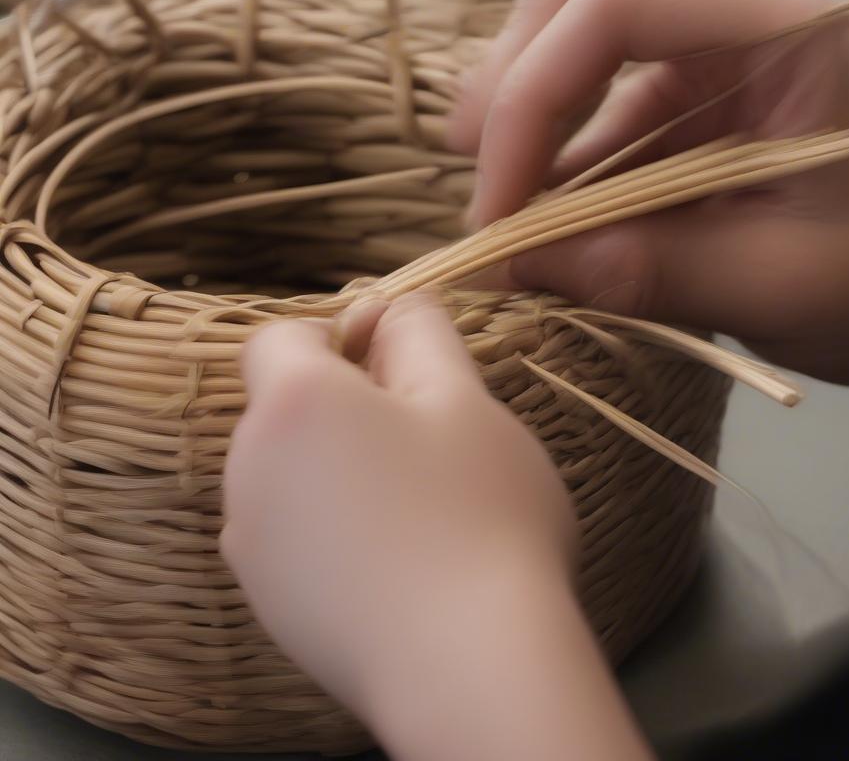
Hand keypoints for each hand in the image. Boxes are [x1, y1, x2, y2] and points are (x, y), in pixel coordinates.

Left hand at [222, 293, 651, 760]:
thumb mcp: (464, 398)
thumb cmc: (477, 513)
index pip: (281, 335)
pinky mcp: (267, 605)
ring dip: (339, 469)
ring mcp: (250, 545)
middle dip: (347, 407)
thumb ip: (420, 332)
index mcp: (291, 403)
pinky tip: (395, 563)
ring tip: (417, 511)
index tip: (401, 367)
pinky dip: (332, 530)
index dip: (339, 337)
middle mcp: (247, 468)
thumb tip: (390, 306)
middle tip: (428, 442)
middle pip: (286, 407)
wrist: (468, 666)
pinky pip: (293, 535)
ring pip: (291, 473)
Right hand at [449, 0, 848, 397]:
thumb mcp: (782, 285)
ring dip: (520, 135)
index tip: (501, 206)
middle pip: (567, 5)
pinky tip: (540, 225)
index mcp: (778, 25)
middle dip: (506, 100)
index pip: (612, 9)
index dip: (531, 100)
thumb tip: (514, 266)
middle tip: (482, 204)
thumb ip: (650, 271)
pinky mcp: (677, 94)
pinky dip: (550, 165)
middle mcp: (728, 7)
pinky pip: (587, 109)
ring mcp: (699, 46)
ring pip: (561, 49)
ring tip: (505, 229)